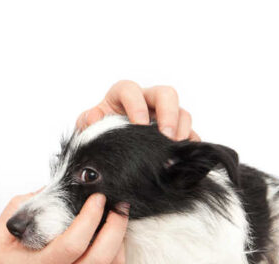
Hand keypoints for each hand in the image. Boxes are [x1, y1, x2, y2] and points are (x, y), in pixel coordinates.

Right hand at [0, 192, 127, 263]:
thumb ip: (17, 210)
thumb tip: (46, 190)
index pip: (72, 244)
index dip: (89, 219)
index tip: (96, 199)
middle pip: (101, 257)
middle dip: (115, 226)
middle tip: (117, 204)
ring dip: (120, 237)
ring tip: (118, 215)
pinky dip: (117, 249)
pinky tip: (112, 234)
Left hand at [76, 80, 199, 140]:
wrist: (108, 144)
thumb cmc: (98, 129)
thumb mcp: (87, 125)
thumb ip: (87, 121)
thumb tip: (94, 117)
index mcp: (122, 94)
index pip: (131, 90)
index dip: (137, 105)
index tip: (139, 124)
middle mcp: (147, 100)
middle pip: (166, 94)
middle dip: (169, 113)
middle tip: (166, 135)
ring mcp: (164, 115)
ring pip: (182, 112)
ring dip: (182, 130)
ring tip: (174, 150)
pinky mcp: (175, 130)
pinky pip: (190, 133)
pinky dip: (190, 144)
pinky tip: (184, 157)